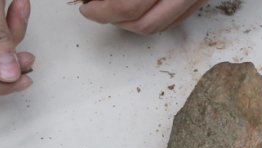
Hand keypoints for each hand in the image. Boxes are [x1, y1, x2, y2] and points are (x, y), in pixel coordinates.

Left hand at [78, 0, 209, 34]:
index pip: (128, 6)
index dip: (101, 10)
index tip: (86, 7)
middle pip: (144, 24)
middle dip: (112, 21)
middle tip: (94, 11)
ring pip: (159, 27)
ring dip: (131, 24)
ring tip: (111, 10)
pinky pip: (175, 20)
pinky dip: (151, 20)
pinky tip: (136, 10)